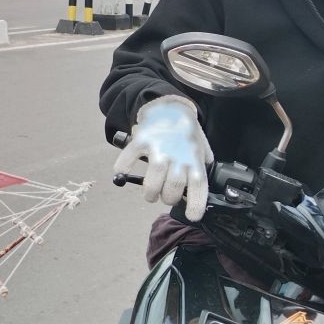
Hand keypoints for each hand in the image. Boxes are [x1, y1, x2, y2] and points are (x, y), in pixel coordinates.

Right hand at [113, 95, 213, 220]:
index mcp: (194, 161)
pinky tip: (121, 172)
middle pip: (173, 188)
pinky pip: (130, 157)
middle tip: (164, 197)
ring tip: (149, 194)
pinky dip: (123, 167)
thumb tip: (200, 184)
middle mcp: (178, 157)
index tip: (192, 216)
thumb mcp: (201, 149)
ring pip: (154, 180)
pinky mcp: (143, 141)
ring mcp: (159, 149)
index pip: (198, 187)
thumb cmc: (186, 132)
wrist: (171, 107)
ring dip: (150, 192)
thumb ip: (202, 167)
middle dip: (167, 198)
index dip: (195, 205)